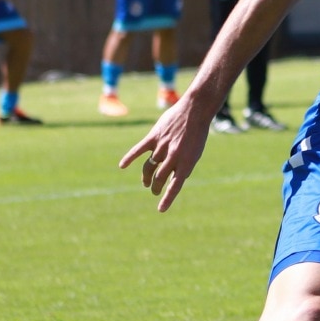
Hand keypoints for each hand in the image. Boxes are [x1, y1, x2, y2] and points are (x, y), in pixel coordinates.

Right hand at [118, 87, 213, 211]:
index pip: (175, 186)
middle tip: (154, 190)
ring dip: (146, 177)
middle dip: (155, 187)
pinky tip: (122, 166)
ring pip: (149, 167)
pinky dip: (129, 158)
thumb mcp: (195, 153)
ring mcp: (162, 146)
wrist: (195, 111)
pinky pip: (139, 150)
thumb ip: (183, 166)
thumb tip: (173, 179)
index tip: (160, 209)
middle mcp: (173, 156)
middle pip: (158, 177)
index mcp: (186, 163)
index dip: (167, 199)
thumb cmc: (197, 133)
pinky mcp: (154, 136)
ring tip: (146, 183)